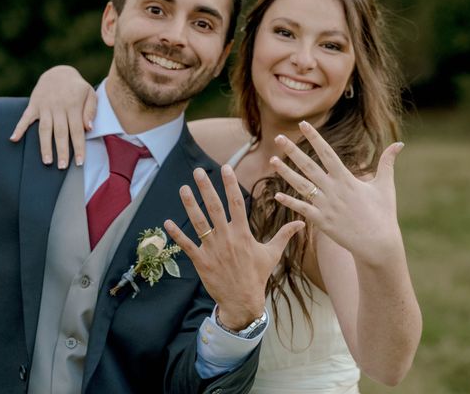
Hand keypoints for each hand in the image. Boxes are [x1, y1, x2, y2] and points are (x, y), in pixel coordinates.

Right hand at [9, 65, 95, 168]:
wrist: (59, 72)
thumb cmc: (77, 87)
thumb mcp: (90, 94)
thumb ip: (90, 111)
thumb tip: (89, 128)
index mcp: (73, 106)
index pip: (77, 131)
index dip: (78, 147)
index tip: (79, 162)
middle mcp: (58, 107)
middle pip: (60, 133)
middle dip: (62, 151)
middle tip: (62, 167)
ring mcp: (44, 106)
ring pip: (44, 129)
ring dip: (45, 146)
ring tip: (46, 161)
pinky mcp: (33, 105)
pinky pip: (25, 117)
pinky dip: (19, 128)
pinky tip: (14, 139)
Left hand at [164, 165, 302, 329]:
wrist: (243, 301)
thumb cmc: (257, 276)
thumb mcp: (272, 254)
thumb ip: (284, 235)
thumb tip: (301, 223)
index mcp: (243, 233)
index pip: (236, 203)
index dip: (230, 184)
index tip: (225, 168)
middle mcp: (226, 238)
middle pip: (214, 207)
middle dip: (206, 188)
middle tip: (199, 171)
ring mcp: (212, 249)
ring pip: (199, 222)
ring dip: (190, 205)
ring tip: (183, 189)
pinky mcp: (201, 261)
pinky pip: (187, 245)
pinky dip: (177, 234)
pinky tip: (167, 222)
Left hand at [271, 121, 403, 266]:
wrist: (378, 244)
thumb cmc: (383, 214)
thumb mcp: (386, 186)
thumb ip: (387, 163)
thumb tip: (399, 144)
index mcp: (347, 179)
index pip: (327, 153)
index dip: (315, 137)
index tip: (303, 124)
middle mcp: (333, 190)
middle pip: (308, 166)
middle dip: (292, 151)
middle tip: (278, 137)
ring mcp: (326, 206)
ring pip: (301, 185)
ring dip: (285, 173)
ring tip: (272, 160)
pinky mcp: (321, 221)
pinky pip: (302, 209)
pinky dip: (289, 202)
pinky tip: (276, 195)